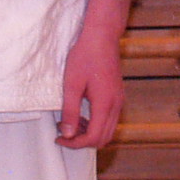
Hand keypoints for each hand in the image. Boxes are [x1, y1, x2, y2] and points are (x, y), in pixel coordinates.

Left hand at [56, 0, 145, 147]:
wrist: (102, 36)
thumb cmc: (85, 56)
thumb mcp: (71, 85)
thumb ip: (69, 111)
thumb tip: (67, 134)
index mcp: (105, 104)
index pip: (92, 137)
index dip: (75, 143)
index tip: (59, 138)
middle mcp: (116, 105)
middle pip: (103, 138)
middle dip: (83, 141)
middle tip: (64, 133)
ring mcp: (119, 100)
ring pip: (108, 130)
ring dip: (89, 132)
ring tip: (70, 122)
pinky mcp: (117, 95)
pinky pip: (109, 119)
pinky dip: (95, 123)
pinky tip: (81, 113)